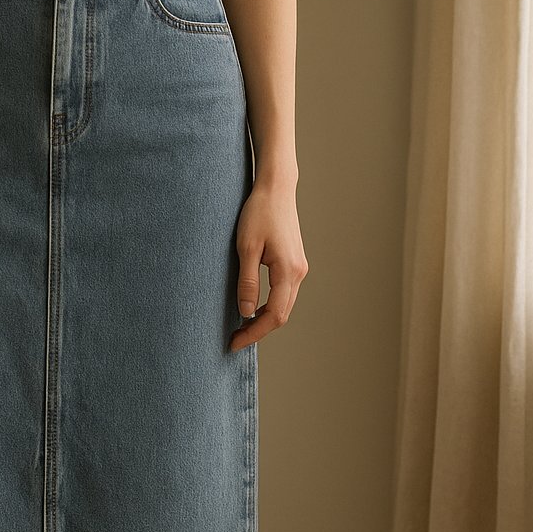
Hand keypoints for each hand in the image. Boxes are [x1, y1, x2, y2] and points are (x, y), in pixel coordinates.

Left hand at [229, 181, 307, 350]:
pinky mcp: (295, 263)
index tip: (233, 342)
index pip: (273, 315)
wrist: (276, 189)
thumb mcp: (246, 248)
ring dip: (264, 320)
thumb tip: (246, 312)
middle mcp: (298, 272)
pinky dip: (270, 307)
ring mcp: (299, 268)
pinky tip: (253, 308)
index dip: (253, 333)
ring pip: (284, 306)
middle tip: (234, 339)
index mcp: (287, 271)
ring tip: (241, 327)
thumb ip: (247, 282)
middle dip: (258, 330)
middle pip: (281, 315)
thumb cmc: (259, 213)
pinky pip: (284, 294)